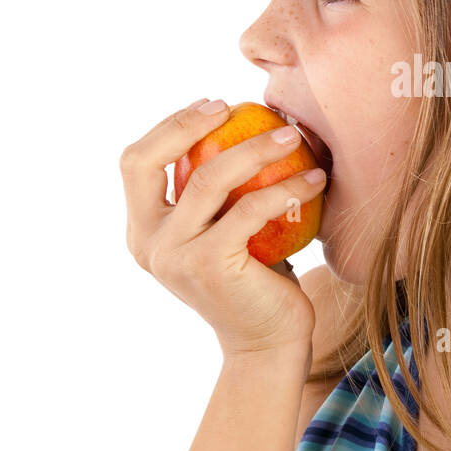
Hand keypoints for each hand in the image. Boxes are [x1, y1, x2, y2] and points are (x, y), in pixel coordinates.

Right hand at [120, 97, 325, 357]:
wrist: (269, 344)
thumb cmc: (256, 280)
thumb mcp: (224, 232)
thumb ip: (217, 194)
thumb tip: (244, 122)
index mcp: (142, 232)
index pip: (135, 163)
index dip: (169, 126)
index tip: (215, 106)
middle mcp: (147, 244)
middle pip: (146, 162)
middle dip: (185, 123)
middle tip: (234, 106)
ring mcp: (174, 256)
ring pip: (209, 179)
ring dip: (256, 149)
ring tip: (293, 137)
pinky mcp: (210, 265)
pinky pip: (250, 209)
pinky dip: (286, 187)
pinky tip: (315, 178)